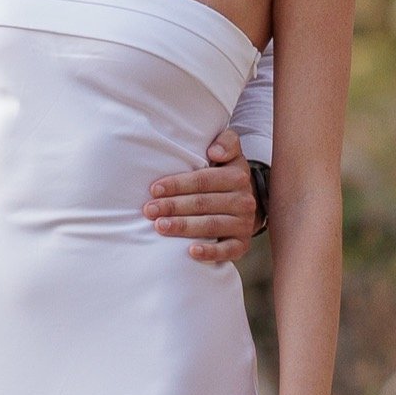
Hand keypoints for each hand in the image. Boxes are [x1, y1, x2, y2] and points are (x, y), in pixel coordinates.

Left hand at [143, 128, 257, 263]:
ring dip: (184, 227)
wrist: (246, 202)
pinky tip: (191, 252)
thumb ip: (226, 142)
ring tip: (160, 226)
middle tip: (149, 210)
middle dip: (173, 206)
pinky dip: (210, 252)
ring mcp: (244, 224)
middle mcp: (244, 200)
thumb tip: (214, 152)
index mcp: (238, 176)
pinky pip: (228, 250)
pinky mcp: (242, 244)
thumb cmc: (226, 174)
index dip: (177, 184)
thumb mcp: (230, 153)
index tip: (154, 189)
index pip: (203, 180)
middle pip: (203, 203)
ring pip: (211, 225)